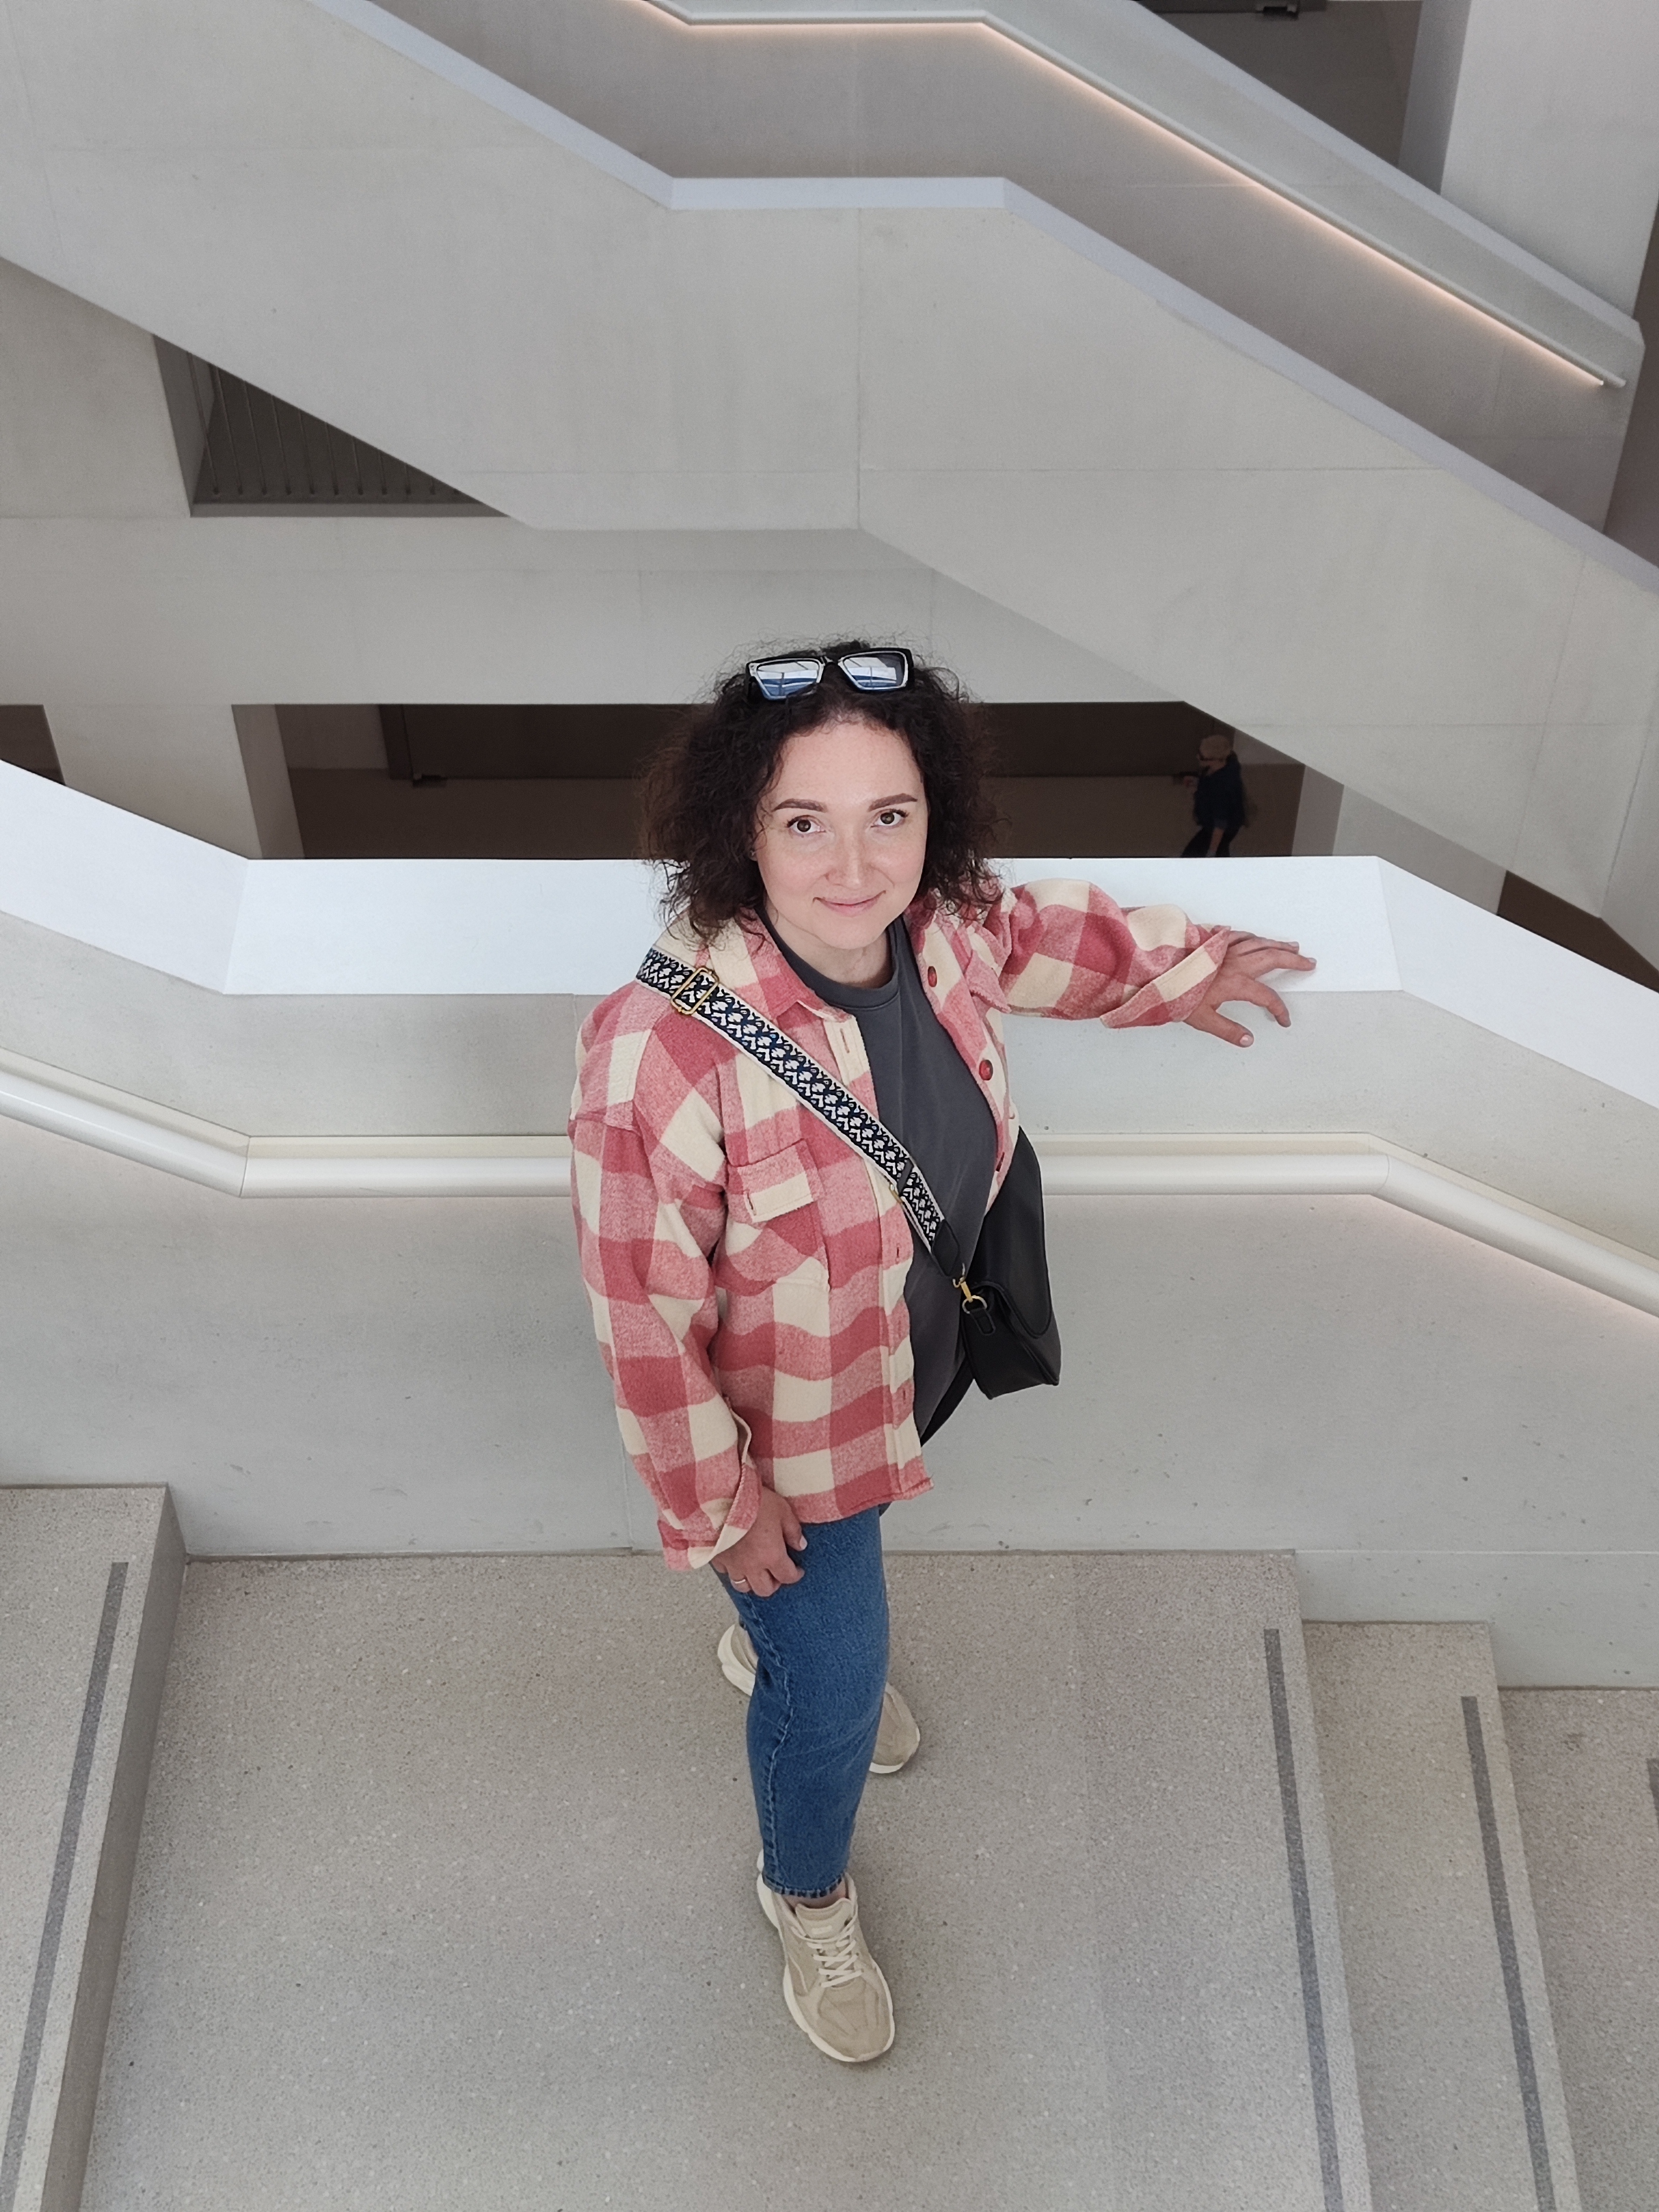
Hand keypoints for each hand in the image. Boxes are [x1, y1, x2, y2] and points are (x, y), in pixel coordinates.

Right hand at [713, 1487, 806, 1598]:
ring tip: (756, 1571)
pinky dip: (732, 1570)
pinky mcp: (717, 1557)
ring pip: (743, 1586)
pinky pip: (725, 1572)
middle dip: (774, 1584)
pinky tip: (736, 1560)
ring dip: (752, 1582)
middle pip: (764, 1589)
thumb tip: (800, 1545)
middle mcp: (752, 1566)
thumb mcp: (782, 1510)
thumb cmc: (754, 1502)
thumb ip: (793, 1531)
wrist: (721, 1497)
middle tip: (777, 1573)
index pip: (787, 1576)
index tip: (798, 1570)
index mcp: (772, 1556)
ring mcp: (732, 1564)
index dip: (795, 1575)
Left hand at [1185, 933, 1315, 1048]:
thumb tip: (1248, 1039)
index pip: (1267, 997)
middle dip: (1293, 961)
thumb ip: (1227, 1030)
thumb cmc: (1175, 993)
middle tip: (1309, 962)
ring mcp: (1225, 949)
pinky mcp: (1213, 941)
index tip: (1284, 1020)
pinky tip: (1257, 937)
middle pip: (1272, 959)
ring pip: (1259, 943)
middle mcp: (1235, 963)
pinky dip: (1253, 936)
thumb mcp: (1202, 1019)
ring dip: (1278, 945)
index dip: (1279, 1009)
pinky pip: (1240, 935)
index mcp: (1236, 983)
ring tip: (1293, 947)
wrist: (1157, 970)